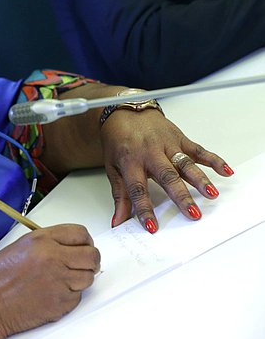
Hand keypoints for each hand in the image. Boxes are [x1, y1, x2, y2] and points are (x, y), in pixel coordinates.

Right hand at [0, 224, 99, 338]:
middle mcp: (53, 258)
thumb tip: (71, 246)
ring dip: (80, 278)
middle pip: (92, 256)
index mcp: (42, 240)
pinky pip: (78, 296)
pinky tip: (53, 292)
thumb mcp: (22, 245)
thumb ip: (49, 242)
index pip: (80, 234)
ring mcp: (59, 281)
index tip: (85, 246)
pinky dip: (70, 295)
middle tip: (84, 263)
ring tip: (63, 279)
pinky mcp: (61, 302)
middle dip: (90, 260)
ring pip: (89, 277)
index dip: (86, 241)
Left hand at [100, 109, 232, 232]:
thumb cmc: (117, 140)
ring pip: (185, 163)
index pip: (138, 190)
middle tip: (192, 213)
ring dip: (200, 179)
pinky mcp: (179, 138)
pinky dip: (213, 160)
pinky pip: (198, 149)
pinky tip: (225, 171)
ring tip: (211, 195)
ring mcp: (166, 144)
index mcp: (130, 161)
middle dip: (181, 196)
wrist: (124, 112)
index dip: (144, 209)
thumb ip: (119, 195)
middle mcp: (150, 153)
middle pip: (167, 177)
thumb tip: (118, 220)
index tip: (152, 227)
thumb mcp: (112, 167)